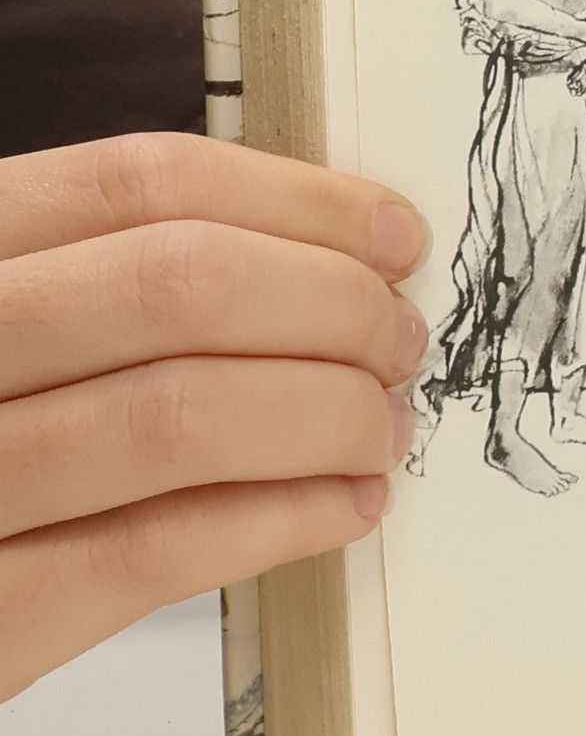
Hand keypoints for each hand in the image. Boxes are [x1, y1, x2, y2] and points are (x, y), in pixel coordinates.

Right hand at [0, 132, 430, 700]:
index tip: (392, 235)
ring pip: (182, 416)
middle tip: (398, 341)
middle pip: (182, 286)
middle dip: (333, 307)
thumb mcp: (7, 319)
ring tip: (381, 427)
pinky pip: (155, 552)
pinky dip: (281, 520)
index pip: (141, 184)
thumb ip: (113, 280)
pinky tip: (343, 506)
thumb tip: (327, 257)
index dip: (298, 202)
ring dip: (326, 416)